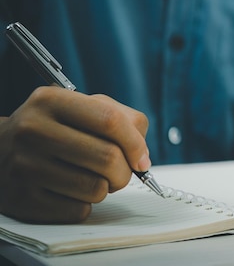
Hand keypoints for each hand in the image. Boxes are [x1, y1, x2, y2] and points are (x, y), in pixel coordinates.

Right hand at [0, 87, 149, 222]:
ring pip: (97, 188)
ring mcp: (24, 165)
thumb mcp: (81, 108)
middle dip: (125, 171)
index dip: (135, 143)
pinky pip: (78, 210)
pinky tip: (70, 190)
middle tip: (119, 172)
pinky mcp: (22, 199)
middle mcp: (33, 129)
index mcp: (51, 100)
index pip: (110, 120)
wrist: (0, 152)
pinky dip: (84, 204)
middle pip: (108, 157)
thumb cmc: (54, 128)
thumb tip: (142, 156)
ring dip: (105, 188)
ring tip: (91, 178)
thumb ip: (121, 119)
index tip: (142, 159)